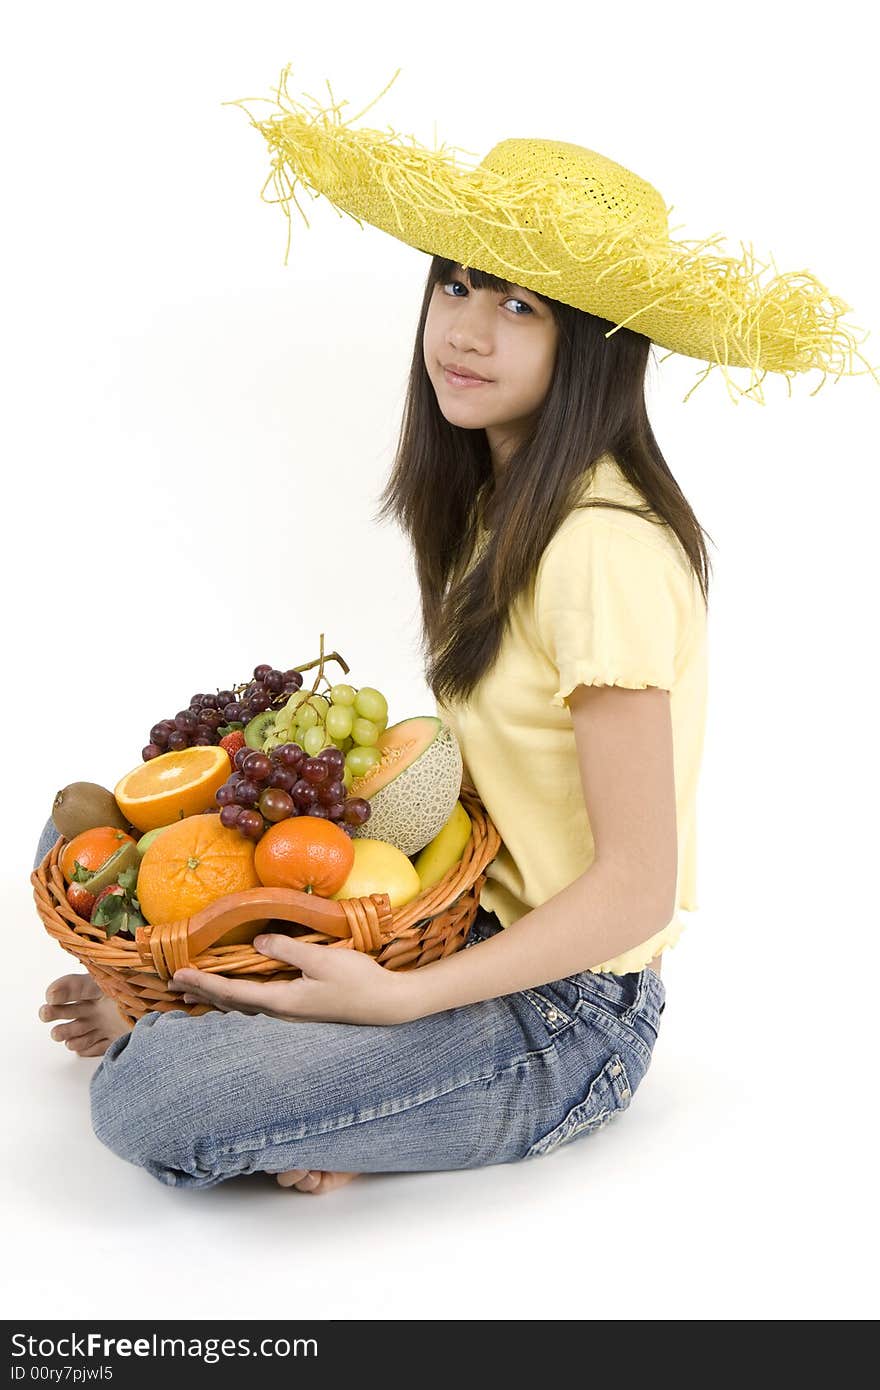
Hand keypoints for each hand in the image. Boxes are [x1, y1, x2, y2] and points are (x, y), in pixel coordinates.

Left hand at [167, 933, 417, 1025]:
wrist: (386, 1004)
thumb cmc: (356, 980)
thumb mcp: (321, 960)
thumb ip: (286, 950)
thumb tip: (257, 944)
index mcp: (281, 1001)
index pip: (232, 992)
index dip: (203, 982)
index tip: (178, 975)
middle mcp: (280, 1012)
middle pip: (232, 1003)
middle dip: (202, 993)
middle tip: (173, 985)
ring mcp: (290, 1013)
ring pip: (242, 1007)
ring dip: (216, 998)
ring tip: (193, 994)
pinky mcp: (299, 1008)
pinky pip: (256, 1004)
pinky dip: (236, 998)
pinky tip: (235, 995)